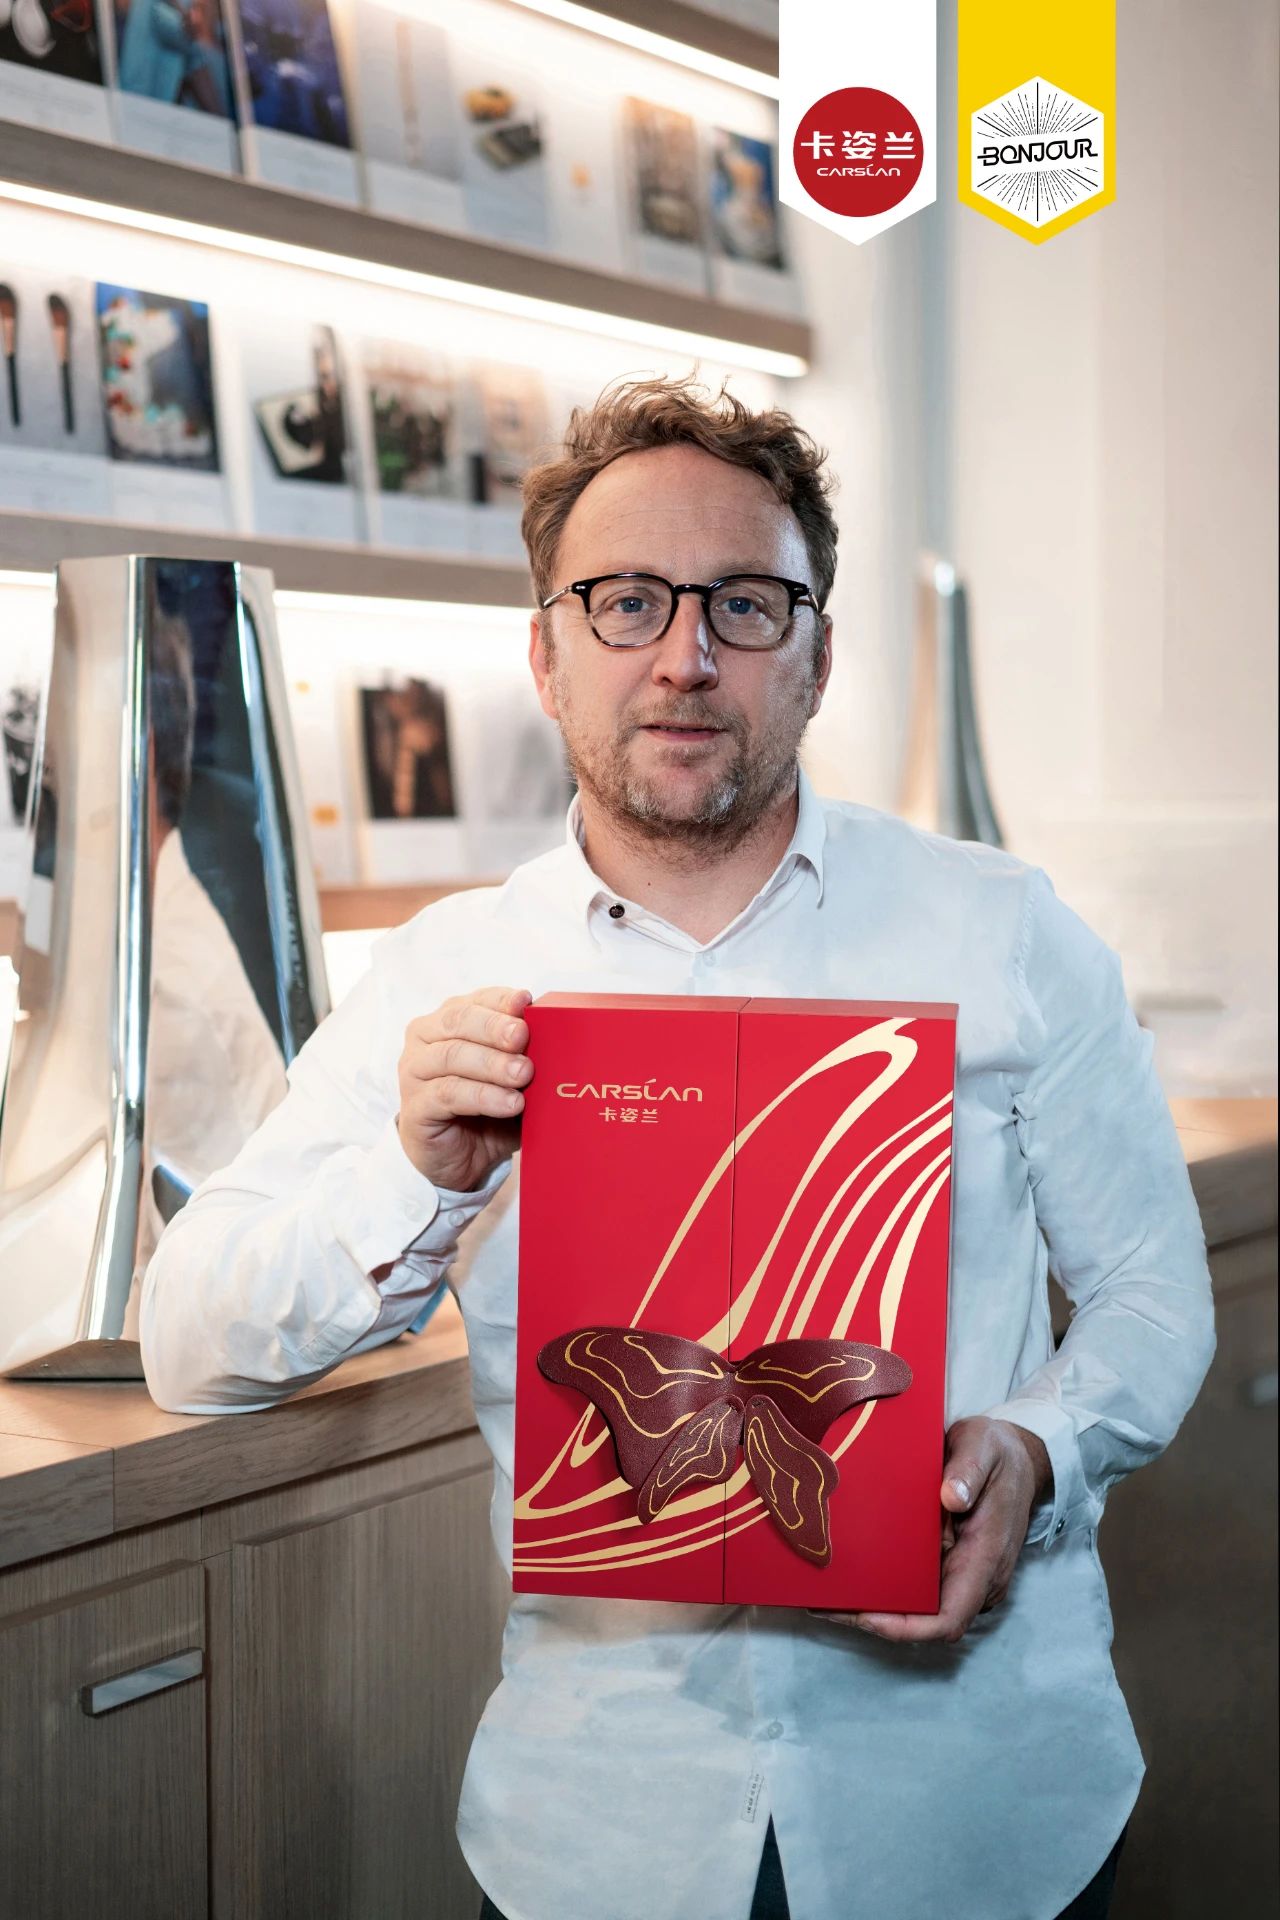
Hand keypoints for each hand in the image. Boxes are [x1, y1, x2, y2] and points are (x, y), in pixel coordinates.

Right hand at [396, 986, 532, 1193]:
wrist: (463, 1160)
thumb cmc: (488, 1109)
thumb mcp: (513, 1079)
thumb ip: (527, 1056)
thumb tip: (562, 1040)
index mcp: (449, 1021)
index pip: (476, 1000)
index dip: (501, 1000)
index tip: (525, 1002)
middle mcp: (426, 1040)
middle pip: (458, 1021)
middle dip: (494, 1027)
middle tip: (523, 1037)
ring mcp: (415, 1072)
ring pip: (451, 1056)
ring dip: (492, 1064)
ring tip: (523, 1074)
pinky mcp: (415, 1107)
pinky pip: (447, 1094)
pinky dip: (483, 1097)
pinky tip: (510, 1103)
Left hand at [808, 1416, 1051, 1644]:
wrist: (1018, 1455)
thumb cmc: (998, 1452)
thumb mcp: (984, 1447)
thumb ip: (969, 1471)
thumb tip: (950, 1498)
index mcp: (985, 1557)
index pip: (950, 1617)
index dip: (908, 1627)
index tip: (867, 1616)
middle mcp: (976, 1578)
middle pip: (925, 1619)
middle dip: (876, 1617)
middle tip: (825, 1602)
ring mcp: (963, 1573)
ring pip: (919, 1606)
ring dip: (875, 1604)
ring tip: (826, 1591)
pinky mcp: (951, 1563)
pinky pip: (918, 1585)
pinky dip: (885, 1584)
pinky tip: (851, 1570)